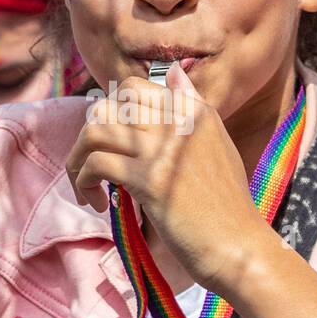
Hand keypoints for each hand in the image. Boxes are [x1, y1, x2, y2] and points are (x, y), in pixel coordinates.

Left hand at [64, 65, 270, 294]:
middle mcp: (178, 120)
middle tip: (95, 164)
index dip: (113, 112)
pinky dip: (84, 182)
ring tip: (86, 184)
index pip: (134, 87)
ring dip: (78, 158)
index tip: (114, 143)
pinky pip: (95, 164)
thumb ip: (192, 109)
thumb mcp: (216, 143)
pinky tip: (98, 204)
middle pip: (109, 103)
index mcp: (194, 109)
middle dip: (90, 133)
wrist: (238, 245)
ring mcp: (163, 148)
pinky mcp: (150, 179)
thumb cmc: (227, 204)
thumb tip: (173, 72)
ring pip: (94, 130)